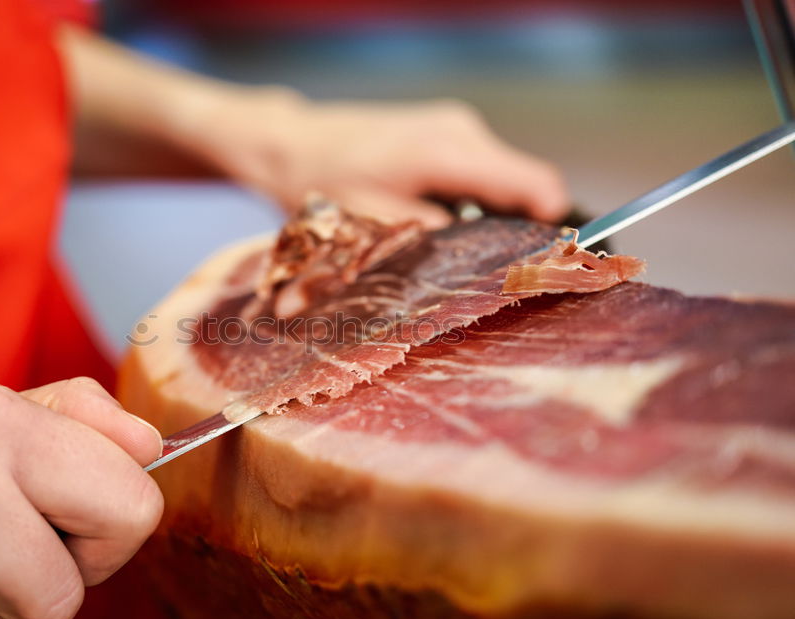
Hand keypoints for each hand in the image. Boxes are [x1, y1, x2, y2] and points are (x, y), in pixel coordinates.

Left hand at [192, 92, 570, 228]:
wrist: (290, 144)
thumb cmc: (323, 183)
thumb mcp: (375, 224)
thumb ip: (434, 239)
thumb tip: (480, 260)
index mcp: (449, 152)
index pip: (535, 184)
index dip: (552, 226)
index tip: (547, 262)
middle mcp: (461, 131)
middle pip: (521, 184)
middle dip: (514, 227)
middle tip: (489, 268)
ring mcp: (454, 126)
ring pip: (498, 179)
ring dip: (485, 213)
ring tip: (450, 244)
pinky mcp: (443, 130)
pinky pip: (477, 169)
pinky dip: (468, 197)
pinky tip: (434, 219)